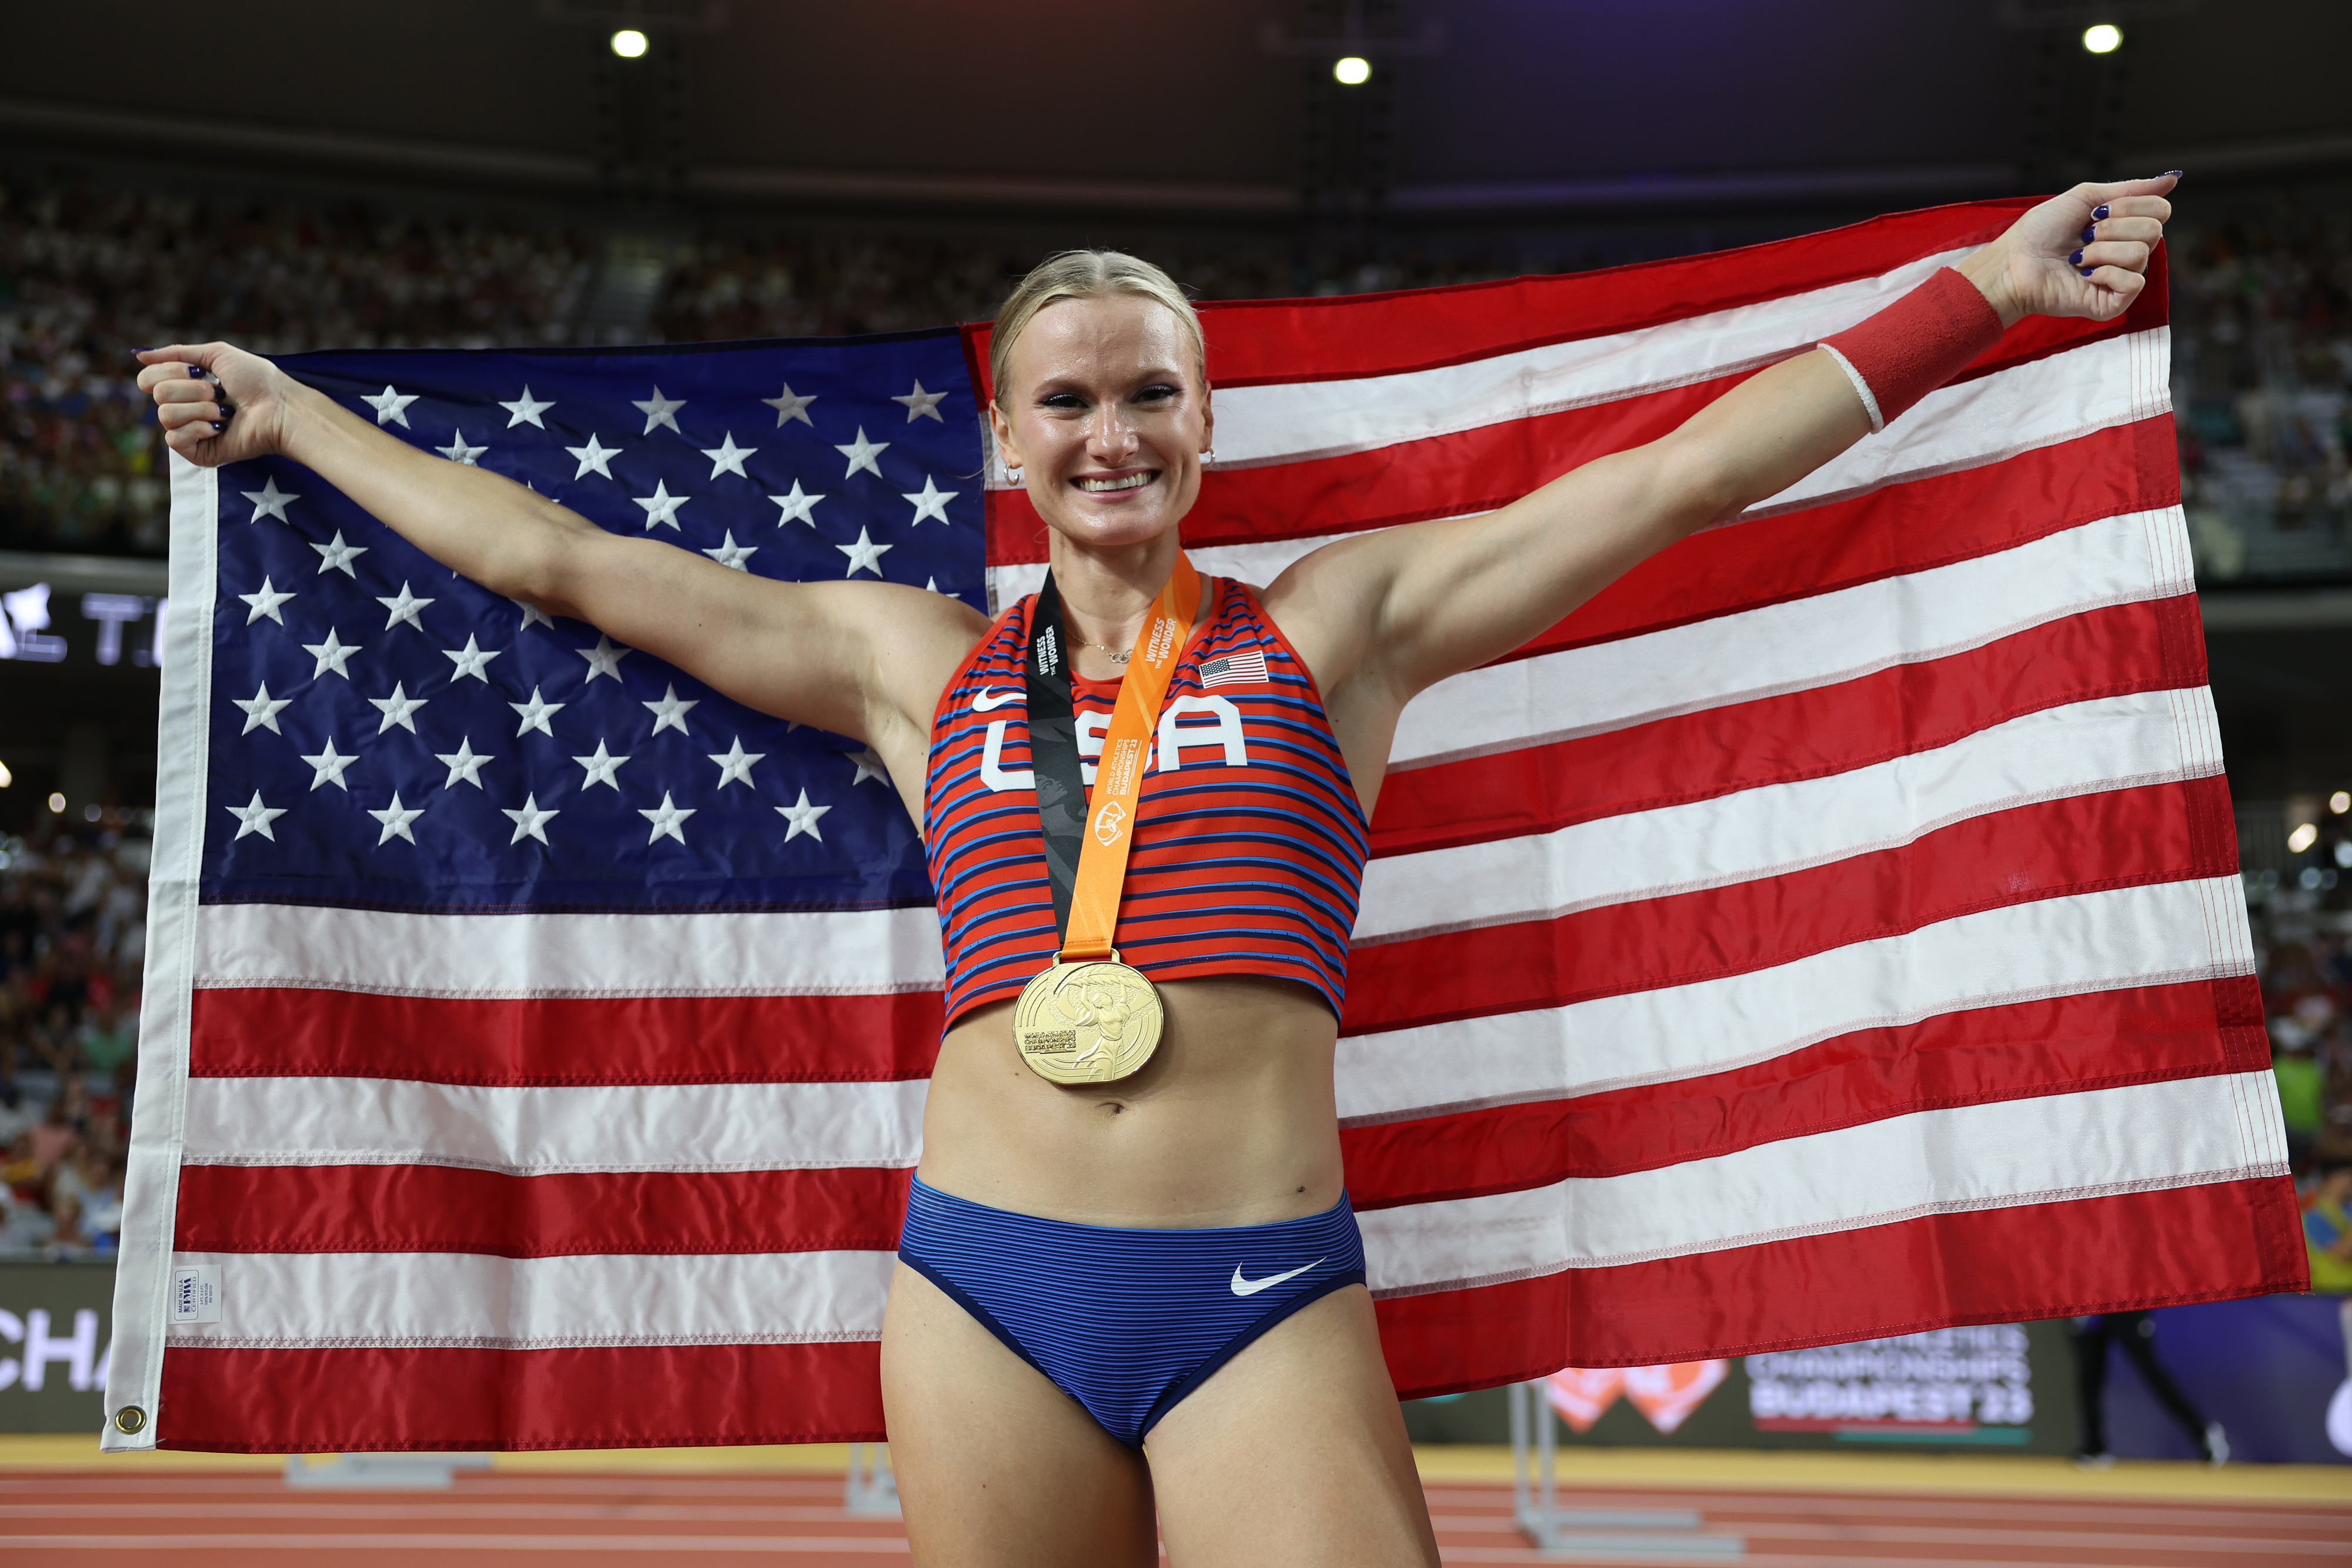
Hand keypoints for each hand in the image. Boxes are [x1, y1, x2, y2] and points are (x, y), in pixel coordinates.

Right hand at [133, 342, 306, 467]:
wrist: (280, 408)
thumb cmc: (257, 381)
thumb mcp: (217, 355)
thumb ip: (177, 353)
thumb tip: (139, 354)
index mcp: (184, 387)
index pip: (148, 379)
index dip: (170, 371)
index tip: (200, 371)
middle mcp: (183, 409)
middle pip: (157, 394)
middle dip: (192, 389)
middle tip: (220, 393)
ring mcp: (190, 432)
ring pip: (165, 415)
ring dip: (200, 408)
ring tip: (226, 412)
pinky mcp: (197, 453)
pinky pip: (174, 439)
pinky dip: (199, 428)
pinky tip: (221, 428)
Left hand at [1956, 173, 2178, 327]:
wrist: (2013, 262)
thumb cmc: (2040, 232)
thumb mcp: (2086, 198)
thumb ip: (2130, 190)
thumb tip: (2172, 180)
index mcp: (2125, 228)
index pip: (2160, 210)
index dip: (2130, 205)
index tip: (2095, 212)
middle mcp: (2127, 254)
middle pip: (2154, 230)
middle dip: (2113, 227)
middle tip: (2084, 236)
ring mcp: (2121, 280)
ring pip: (2142, 254)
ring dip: (2102, 250)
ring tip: (2077, 258)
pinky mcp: (2112, 304)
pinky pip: (2133, 282)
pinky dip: (2106, 273)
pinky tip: (2084, 276)